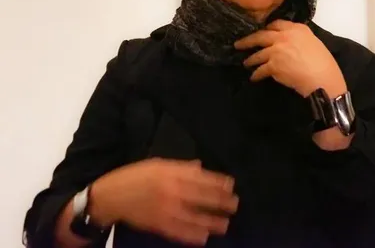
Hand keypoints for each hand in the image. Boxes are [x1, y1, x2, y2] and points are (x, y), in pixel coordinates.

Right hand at [90, 158, 237, 245]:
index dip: (218, 182)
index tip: (231, 185)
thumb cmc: (135, 176)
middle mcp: (172, 191)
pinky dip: (193, 236)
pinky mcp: (159, 226)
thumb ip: (180, 167)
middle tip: (235, 205)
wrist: (111, 196)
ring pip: (195, 218)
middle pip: (203, 198)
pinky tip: (204, 238)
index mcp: (172, 173)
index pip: (202, 178)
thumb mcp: (158, 164)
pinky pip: (180, 233)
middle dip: (221, 202)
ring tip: (225, 225)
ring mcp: (166, 210)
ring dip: (212, 222)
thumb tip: (200, 167)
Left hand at [234, 20, 346, 97]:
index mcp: (297, 29)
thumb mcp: (313, 42)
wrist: (322, 79)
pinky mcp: (272, 65)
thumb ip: (298, 39)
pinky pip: (260, 70)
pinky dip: (256, 75)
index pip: (277, 23)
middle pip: (261, 35)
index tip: (261, 31)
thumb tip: (288, 44)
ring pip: (258, 54)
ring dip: (251, 60)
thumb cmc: (323, 64)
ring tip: (246, 63)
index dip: (267, 28)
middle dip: (248, 40)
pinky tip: (254, 78)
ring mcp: (276, 50)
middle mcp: (284, 36)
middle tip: (238, 44)